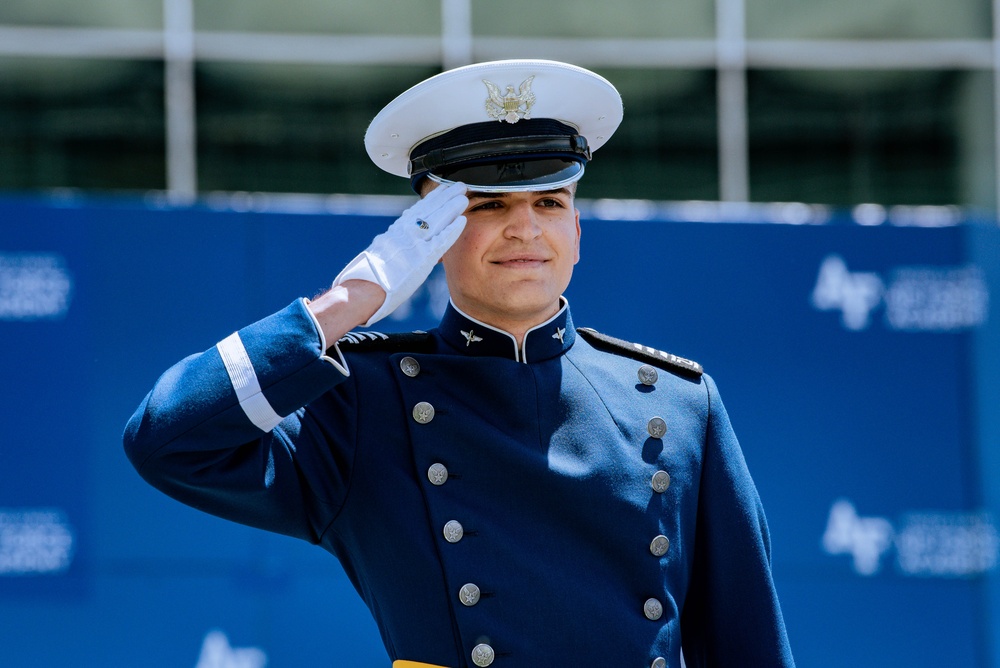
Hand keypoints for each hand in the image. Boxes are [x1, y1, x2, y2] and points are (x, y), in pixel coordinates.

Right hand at [332, 182, 467, 325]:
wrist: (365, 288)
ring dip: (452, 207)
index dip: (432, 199)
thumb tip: (390, 248)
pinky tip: (462, 221)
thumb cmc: (367, 279)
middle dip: (445, 197)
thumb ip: (390, 247)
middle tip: (459, 187)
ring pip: (437, 220)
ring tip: (464, 197)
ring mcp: (414, 244)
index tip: (441, 190)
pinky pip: (441, 241)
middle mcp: (404, 233)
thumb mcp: (378, 255)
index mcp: (395, 232)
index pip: (417, 211)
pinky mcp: (422, 257)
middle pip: (429, 210)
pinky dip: (452, 230)